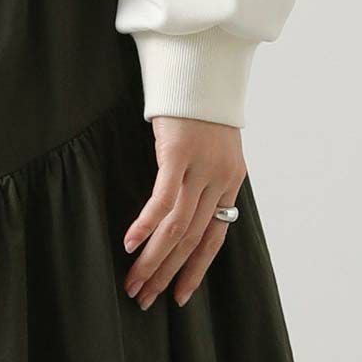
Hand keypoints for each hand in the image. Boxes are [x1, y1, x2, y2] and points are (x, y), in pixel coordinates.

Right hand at [121, 115, 245, 309]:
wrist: (203, 63)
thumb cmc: (199, 102)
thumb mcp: (211, 143)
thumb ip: (202, 174)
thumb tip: (180, 200)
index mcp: (231, 182)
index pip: (215, 238)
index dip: (196, 270)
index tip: (179, 298)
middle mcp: (220, 181)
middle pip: (193, 240)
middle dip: (167, 273)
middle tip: (144, 298)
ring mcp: (202, 168)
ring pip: (178, 228)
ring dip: (153, 259)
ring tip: (134, 282)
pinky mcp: (180, 153)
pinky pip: (163, 201)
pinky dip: (146, 225)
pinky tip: (131, 244)